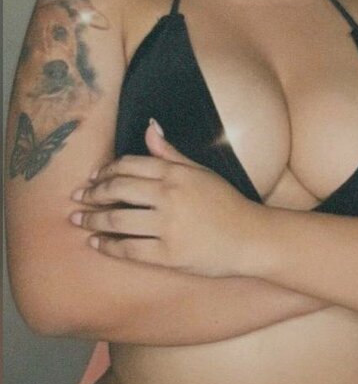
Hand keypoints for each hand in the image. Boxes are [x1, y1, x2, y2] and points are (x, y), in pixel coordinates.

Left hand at [69, 120, 260, 275]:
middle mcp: (169, 196)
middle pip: (117, 190)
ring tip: (79, 219)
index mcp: (176, 173)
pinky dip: (108, 245)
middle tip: (78, 199)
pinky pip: (129, 249)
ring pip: (117, 219)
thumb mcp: (201, 172)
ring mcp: (168, 226)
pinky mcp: (168, 254)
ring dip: (93, 219)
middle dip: (92, 194)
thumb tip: (149, 129)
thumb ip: (171, 154)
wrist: (251, 238)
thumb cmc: (227, 204)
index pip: (129, 165)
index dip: (106, 171)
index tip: (93, 178)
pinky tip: (97, 243)